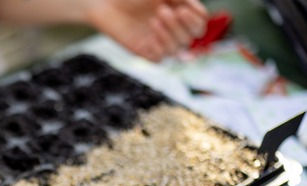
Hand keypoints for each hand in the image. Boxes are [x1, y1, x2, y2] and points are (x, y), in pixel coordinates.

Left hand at [85, 0, 207, 61]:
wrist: (107, 4)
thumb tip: (199, 9)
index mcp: (179, 13)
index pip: (200, 23)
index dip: (196, 18)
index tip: (183, 7)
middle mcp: (171, 30)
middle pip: (191, 37)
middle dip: (181, 25)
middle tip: (163, 11)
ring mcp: (158, 42)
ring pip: (177, 49)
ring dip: (169, 34)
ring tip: (154, 19)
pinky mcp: (144, 52)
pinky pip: (160, 58)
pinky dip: (159, 47)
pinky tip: (150, 36)